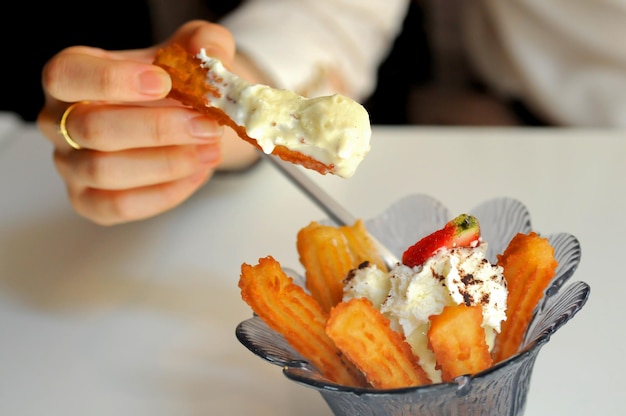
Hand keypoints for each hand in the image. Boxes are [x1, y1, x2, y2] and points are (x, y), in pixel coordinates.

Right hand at [37, 20, 258, 225]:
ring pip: (105, 171)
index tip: (163, 81)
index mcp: (71, 76)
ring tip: (211, 151)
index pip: (66, 75)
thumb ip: (205, 43)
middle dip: (158, 129)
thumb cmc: (175, 81)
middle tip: (208, 126)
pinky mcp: (88, 201)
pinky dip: (165, 192)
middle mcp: (59, 122)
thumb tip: (211, 56)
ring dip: (167, 163)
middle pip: (92, 129)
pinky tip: (197, 173)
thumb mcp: (193, 50)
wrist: (183, 117)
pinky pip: (120, 205)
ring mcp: (70, 165)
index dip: (110, 80)